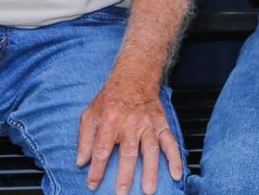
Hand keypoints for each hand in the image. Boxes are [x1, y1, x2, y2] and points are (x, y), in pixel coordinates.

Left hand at [77, 72, 181, 193]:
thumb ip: (85, 138)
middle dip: (125, 175)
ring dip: (151, 170)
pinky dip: (175, 158)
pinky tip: (177, 173)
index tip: (92, 184)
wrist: (136, 75)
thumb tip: (81, 162)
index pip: (102, 149)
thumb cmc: (111, 97)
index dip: (97, 169)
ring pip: (150, 149)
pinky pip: (169, 142)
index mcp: (111, 119)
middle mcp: (131, 122)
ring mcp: (148, 123)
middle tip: (122, 193)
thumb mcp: (91, 112)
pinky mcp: (161, 123)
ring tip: (149, 190)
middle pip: (128, 152)